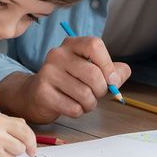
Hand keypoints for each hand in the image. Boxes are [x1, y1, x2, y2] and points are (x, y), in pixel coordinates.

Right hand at [0, 36, 130, 122]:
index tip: (111, 79)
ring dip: (90, 104)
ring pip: (84, 94)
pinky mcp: (43, 92)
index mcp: (72, 44)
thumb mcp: (92, 71)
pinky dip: (78, 111)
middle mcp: (58, 54)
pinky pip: (73, 108)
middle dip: (101, 90)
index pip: (94, 45)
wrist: (37, 94)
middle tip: (97, 94)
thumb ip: (113, 71)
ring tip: (83, 101)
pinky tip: (70, 106)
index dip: (107, 64)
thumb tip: (119, 76)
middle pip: (93, 74)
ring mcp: (48, 72)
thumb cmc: (70, 81)